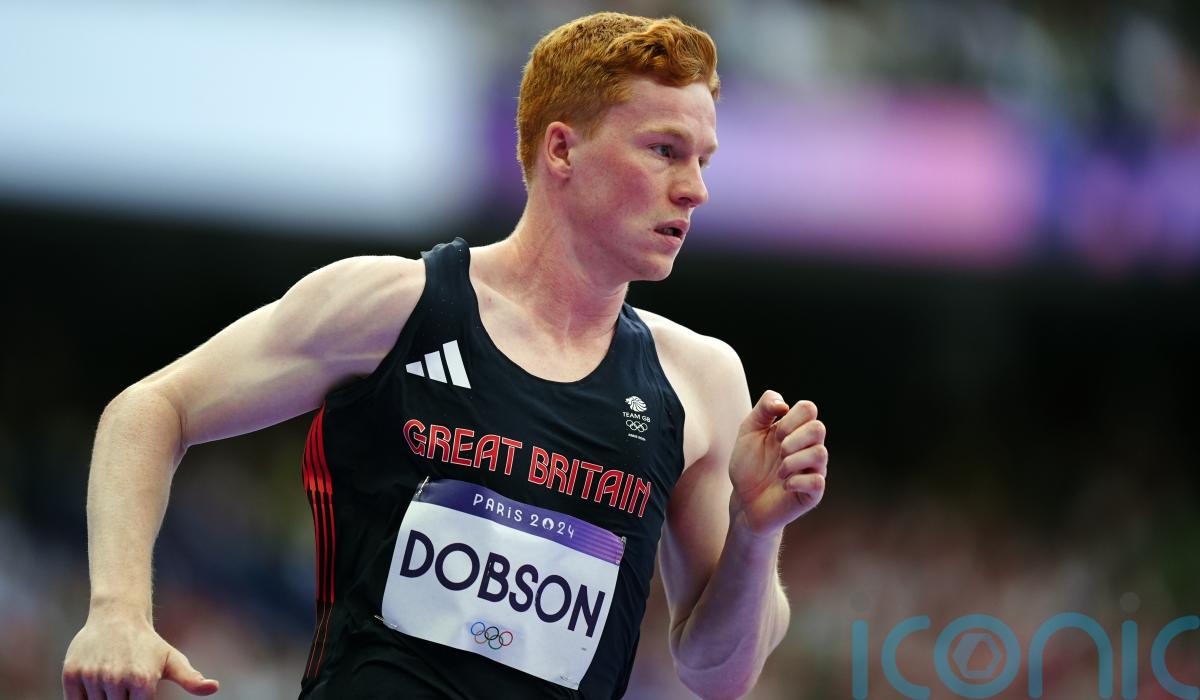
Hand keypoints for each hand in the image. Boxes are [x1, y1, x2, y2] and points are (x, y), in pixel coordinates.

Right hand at [63, 606, 219, 699]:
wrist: (118, 616)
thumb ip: (191, 679)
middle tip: (125, 687)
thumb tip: (214, 687)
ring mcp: (92, 677)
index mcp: (143, 681)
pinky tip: (95, 688)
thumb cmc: (148, 644)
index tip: (137, 695)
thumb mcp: (172, 659)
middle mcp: (116, 679)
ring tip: (112, 682)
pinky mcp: (71, 674)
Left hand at [728, 391, 827, 534]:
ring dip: (792, 461)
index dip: (791, 418)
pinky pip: (817, 481)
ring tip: (779, 471)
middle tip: (779, 451)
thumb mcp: (748, 431)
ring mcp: (813, 470)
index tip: (774, 434)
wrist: (743, 501)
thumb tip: (783, 404)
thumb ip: (763, 409)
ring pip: (820, 453)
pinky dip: (796, 481)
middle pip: (819, 428)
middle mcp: (809, 448)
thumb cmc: (748, 465)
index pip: (809, 409)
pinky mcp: (812, 493)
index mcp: (796, 430)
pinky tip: (784, 485)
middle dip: (793, 438)